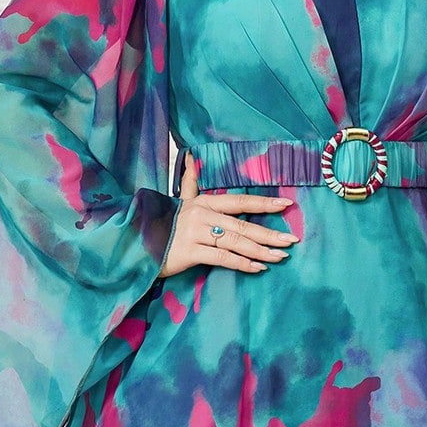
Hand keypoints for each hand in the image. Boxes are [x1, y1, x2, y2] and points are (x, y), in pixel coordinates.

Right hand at [158, 155, 297, 278]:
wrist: (134, 242)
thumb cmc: (161, 224)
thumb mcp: (178, 202)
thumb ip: (190, 183)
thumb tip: (193, 157)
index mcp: (203, 203)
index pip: (239, 202)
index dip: (264, 203)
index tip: (287, 205)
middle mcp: (201, 215)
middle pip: (242, 225)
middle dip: (269, 233)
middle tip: (291, 239)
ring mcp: (195, 233)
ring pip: (235, 242)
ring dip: (261, 251)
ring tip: (280, 257)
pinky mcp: (189, 252)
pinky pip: (222, 258)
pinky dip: (242, 264)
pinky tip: (258, 268)